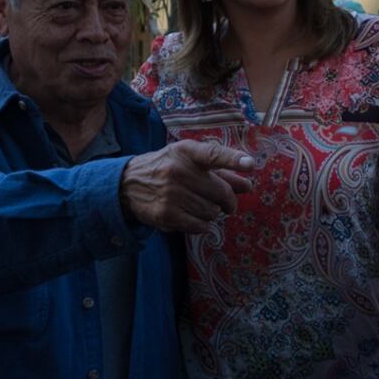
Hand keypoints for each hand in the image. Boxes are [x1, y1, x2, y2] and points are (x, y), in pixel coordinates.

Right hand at [120, 140, 254, 232]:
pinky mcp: (166, 214)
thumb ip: (221, 172)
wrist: (128, 183)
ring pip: (212, 212)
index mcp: (186, 152)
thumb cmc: (168, 168)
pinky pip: (200, 226)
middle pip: (221, 193)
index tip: (250, 165)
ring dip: (212, 212)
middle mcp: (178, 171)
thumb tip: (248, 186)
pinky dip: (202, 225)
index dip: (233, 159)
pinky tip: (191, 216)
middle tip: (227, 205)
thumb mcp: (190, 161)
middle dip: (229, 201)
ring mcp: (171, 194)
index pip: (213, 154)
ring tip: (198, 205)